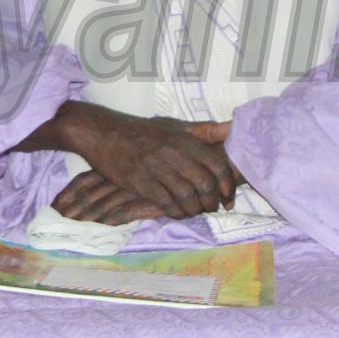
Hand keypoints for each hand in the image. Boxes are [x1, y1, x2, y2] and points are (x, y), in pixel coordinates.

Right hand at [30, 103, 240, 219]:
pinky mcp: (140, 182)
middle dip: (212, 203)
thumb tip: (233, 128)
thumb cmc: (144, 131)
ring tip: (193, 211)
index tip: (228, 199)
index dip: (227, 187)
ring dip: (194, 210)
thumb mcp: (176, 126)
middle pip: (205, 185)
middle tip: (211, 208)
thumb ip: (206, 131)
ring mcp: (156, 168)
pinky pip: (165, 202)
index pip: (218, 167)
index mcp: (186, 140)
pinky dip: (175, 211)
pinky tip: (176, 211)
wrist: (104, 132)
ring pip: (187, 196)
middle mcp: (174, 153)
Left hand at [50, 168, 169, 225]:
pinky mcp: (147, 198)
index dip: (68, 194)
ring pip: (103, 204)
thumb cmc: (168, 157)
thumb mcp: (141, 162)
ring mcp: (133, 186)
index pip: (84, 180)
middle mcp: (120, 174)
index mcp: (115, 166)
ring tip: (72, 229)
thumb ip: (123, 174)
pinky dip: (110, 221)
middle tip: (56, 222)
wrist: (195, 158)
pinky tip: (100, 228)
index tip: (53, 207)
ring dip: (86, 218)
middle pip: (88, 193)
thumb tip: (105, 187)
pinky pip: (124, 212)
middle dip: (71, 209)